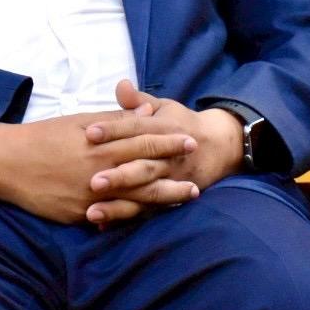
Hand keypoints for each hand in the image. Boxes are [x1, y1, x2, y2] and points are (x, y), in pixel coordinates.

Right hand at [0, 106, 199, 225]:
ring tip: (186, 197)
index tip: (190, 140)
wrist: (7, 163)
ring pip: (135, 199)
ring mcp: (91, 195)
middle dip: (174, 173)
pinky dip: (133, 217)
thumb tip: (145, 110)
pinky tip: (149, 217)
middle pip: (146, 172)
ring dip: (163, 198)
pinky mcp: (79, 214)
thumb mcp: (79, 121)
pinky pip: (112, 217)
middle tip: (197, 174)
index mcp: (101, 144)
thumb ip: (114, 119)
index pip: (143, 141)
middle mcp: (100, 170)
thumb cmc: (44, 137)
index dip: (168, 141)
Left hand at [80, 80, 244, 224]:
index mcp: (163, 129)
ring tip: (92, 212)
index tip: (90, 133)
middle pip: (142, 166)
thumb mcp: (163, 106)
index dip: (114, 130)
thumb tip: (121, 84)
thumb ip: (139, 100)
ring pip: (144, 193)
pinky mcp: (169, 198)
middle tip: (93, 181)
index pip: (136, 128)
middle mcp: (167, 157)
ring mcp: (170, 181)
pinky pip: (148, 211)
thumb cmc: (181, 123)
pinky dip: (126, 218)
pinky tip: (103, 225)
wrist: (219, 146)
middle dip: (119, 175)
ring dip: (120, 204)